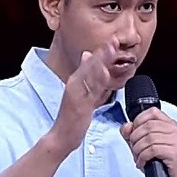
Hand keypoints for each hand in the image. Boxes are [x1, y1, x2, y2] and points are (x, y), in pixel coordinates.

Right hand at [50, 36, 120, 153]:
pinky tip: (105, 74)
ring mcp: (76, 94)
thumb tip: (87, 54)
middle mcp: (74, 84)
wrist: (62, 136)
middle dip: (103, 53)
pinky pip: (89, 91)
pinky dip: (97, 81)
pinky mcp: (79, 105)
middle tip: (114, 40)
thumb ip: (85, 75)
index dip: (102, 51)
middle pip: (90, 66)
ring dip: (101, 62)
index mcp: (76, 81)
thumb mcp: (79, 92)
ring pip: (90, 75)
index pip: (90, 63)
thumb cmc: (73, 115)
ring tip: (111, 51)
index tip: (114, 40)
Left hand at [120, 108, 176, 176]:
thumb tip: (126, 127)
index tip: (133, 133)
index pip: (152, 112)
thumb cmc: (158, 162)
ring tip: (138, 157)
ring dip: (138, 149)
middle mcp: (176, 130)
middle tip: (134, 150)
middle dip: (135, 138)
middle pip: (148, 126)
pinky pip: (152, 150)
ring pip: (149, 138)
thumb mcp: (142, 145)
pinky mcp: (175, 153)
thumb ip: (132, 133)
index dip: (138, 121)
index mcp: (170, 124)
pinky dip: (142, 157)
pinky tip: (142, 163)